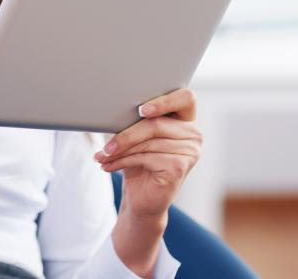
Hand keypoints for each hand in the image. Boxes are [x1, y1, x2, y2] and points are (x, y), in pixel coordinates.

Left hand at [95, 88, 201, 219]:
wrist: (141, 200)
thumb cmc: (139, 164)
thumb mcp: (137, 138)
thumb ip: (136, 121)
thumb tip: (113, 111)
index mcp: (186, 120)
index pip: (185, 98)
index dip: (165, 101)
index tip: (142, 110)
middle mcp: (193, 134)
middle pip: (156, 124)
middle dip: (126, 135)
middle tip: (106, 146)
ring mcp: (190, 151)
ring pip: (148, 142)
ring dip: (120, 150)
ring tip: (103, 156)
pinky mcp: (180, 166)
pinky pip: (147, 157)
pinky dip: (124, 161)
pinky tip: (110, 166)